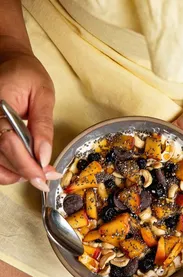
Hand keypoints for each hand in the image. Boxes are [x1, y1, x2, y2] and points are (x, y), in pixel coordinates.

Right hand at [0, 46, 60, 190]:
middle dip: (26, 171)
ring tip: (40, 172)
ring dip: (17, 174)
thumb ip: (42, 126)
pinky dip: (9, 169)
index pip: (6, 141)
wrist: (11, 65)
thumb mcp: (43, 96)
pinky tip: (26, 168)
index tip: (44, 175)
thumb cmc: (28, 77)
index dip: (26, 162)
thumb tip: (44, 156)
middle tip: (48, 177)